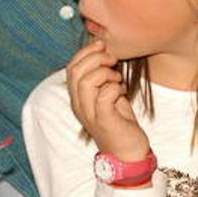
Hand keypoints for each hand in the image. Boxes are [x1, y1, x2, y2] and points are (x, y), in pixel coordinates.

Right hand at [65, 40, 151, 162]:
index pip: (70, 68)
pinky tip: (122, 90)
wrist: (127, 151)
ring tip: (117, 78)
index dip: (85, 52)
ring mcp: (90, 113)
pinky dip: (115, 87)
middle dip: (95, 58)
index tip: (102, 45)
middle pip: (75, 71)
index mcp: (78, 97)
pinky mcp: (104, 120)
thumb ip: (104, 78)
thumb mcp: (109, 95)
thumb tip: (106, 53)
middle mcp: (79, 105)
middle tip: (112, 59)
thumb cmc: (119, 121)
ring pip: (86, 82)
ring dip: (105, 73)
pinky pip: (104, 96)